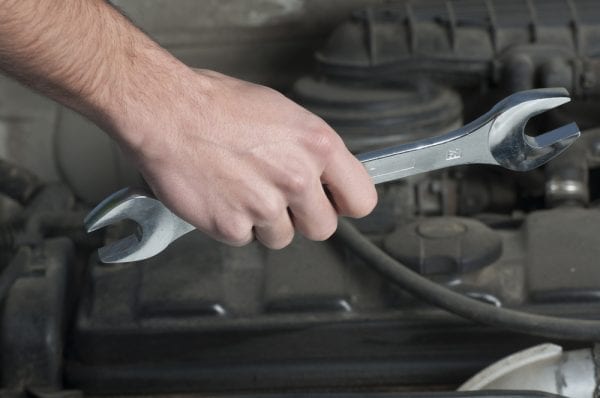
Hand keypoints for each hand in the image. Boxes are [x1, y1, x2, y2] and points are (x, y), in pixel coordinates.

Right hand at [113, 68, 377, 248]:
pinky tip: (221, 196)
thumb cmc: (218, 106)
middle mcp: (298, 178)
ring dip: (264, 222)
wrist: (167, 112)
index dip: (345, 204)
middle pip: (323, 228)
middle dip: (302, 219)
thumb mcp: (283, 114)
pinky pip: (245, 240)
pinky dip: (233, 224)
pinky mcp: (233, 227)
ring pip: (281, 237)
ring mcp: (265, 206)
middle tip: (278, 199)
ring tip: (240, 190)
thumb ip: (311, 151)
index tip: (333, 203)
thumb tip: (325, 175)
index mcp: (318, 146)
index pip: (361, 200)